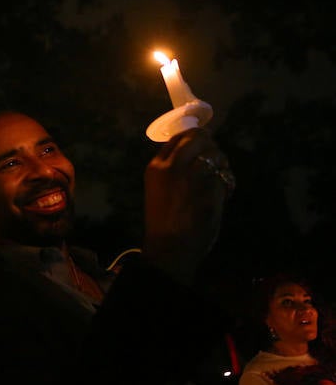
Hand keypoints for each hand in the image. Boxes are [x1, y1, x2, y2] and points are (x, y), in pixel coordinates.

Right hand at [143, 128, 231, 284]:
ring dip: (222, 164)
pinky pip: (225, 176)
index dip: (193, 138)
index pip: (178, 137)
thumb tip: (195, 152)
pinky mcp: (210, 188)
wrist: (170, 247)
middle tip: (215, 158)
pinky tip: (224, 194)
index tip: (202, 143)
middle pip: (198, 138)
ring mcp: (192, 176)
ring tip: (221, 177)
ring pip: (215, 154)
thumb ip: (172, 169)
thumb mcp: (159, 187)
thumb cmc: (163, 220)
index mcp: (156, 166)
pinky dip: (228, 183)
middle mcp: (173, 166)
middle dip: (210, 145)